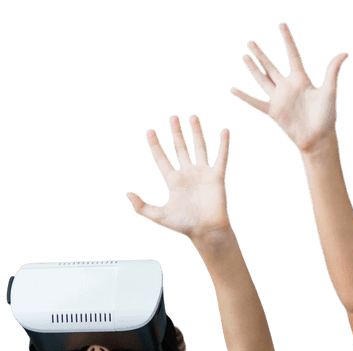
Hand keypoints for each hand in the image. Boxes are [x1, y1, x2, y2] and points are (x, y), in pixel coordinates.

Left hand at [126, 115, 229, 240]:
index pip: (162, 159)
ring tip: (192, 117)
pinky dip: (223, 145)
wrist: (207, 231)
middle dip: (176, 133)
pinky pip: (221, 157)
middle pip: (180, 148)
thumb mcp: (159, 216)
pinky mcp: (217, 177)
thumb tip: (127, 194)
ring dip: (196, 132)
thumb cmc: (184, 226)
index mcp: (173, 181)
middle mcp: (188, 174)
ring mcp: (202, 174)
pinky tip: (224, 131)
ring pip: (199, 148)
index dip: (155, 145)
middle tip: (172, 117)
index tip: (150, 131)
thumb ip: (142, 207)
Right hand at [230, 22, 348, 153]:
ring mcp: (279, 99)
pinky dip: (244, 96)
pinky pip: (255, 102)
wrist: (318, 139)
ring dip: (253, 68)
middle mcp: (288, 87)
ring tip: (244, 56)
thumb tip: (345, 53)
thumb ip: (332, 71)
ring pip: (262, 80)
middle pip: (271, 66)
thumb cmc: (326, 116)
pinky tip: (233, 90)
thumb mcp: (330, 91)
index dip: (287, 40)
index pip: (292, 55)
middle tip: (251, 42)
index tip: (281, 25)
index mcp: (301, 80)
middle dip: (261, 54)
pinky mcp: (273, 112)